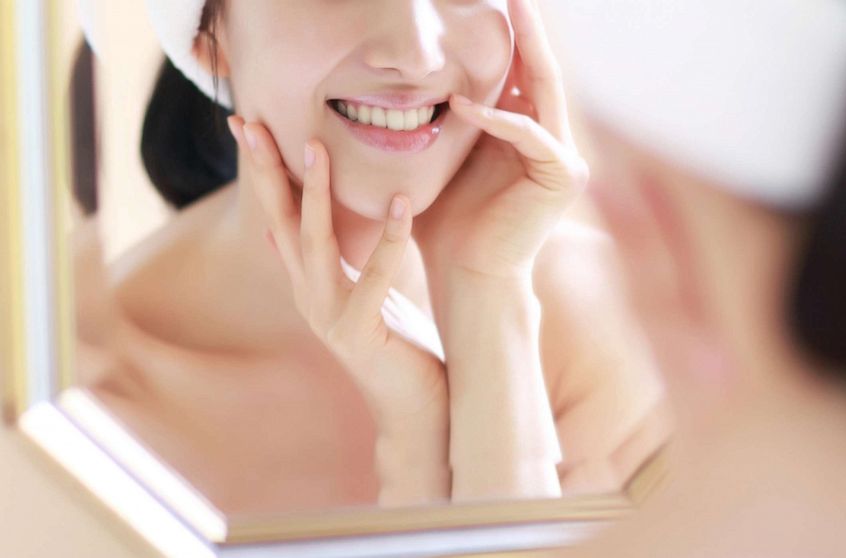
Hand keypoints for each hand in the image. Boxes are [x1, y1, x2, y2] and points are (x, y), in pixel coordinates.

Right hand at [226, 116, 446, 436]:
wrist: (415, 409)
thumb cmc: (396, 348)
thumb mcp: (357, 298)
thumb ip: (325, 266)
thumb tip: (277, 232)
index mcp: (309, 283)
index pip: (278, 217)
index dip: (263, 172)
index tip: (245, 125)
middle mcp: (308, 296)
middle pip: (281, 223)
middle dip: (266, 172)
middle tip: (250, 122)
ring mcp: (328, 316)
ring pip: (315, 245)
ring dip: (315, 195)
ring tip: (318, 147)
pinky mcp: (360, 332)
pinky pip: (376, 277)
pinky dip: (391, 238)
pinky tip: (403, 202)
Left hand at [414, 0, 588, 281]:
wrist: (463, 272)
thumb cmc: (445, 221)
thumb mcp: (443, 156)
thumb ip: (449, 119)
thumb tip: (423, 76)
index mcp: (524, 135)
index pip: (519, 74)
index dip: (509, 37)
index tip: (494, 1)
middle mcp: (550, 141)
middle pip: (541, 71)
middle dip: (528, 28)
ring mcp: (562, 158)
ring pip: (545, 90)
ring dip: (526, 49)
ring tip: (510, 7)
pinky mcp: (562, 175)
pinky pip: (529, 133)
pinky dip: (497, 118)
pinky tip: (462, 103)